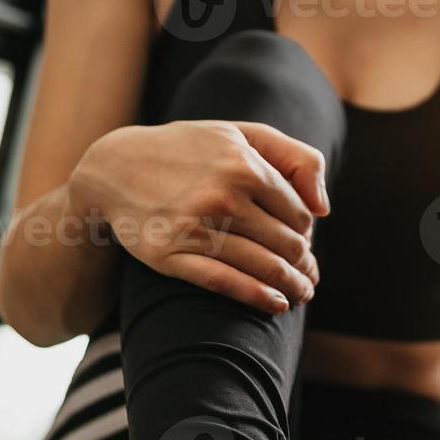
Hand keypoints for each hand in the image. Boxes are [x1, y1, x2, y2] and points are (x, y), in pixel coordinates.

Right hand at [71, 120, 329, 314]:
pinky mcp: (171, 255)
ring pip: (264, 267)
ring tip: (302, 294)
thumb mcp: (238, 135)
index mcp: (242, 163)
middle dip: (304, 264)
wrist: (114, 167)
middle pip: (287, 244)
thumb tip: (324, 208)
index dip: (305, 231)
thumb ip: (293, 158)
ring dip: (293, 286)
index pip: (298, 214)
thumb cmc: (188, 152)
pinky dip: (258, 297)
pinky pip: (226, 283)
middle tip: (309, 275)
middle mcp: (221, 195)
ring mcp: (194, 227)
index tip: (300, 240)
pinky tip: (277, 305)